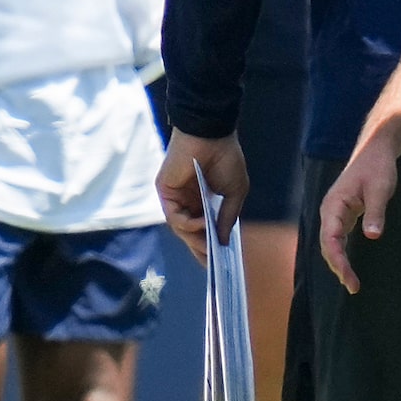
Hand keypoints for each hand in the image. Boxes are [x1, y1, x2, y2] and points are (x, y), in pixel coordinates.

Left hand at [158, 129, 247, 261]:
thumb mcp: (234, 193)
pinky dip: (188, 224)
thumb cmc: (226, 159)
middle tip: (212, 264)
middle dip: (200, 249)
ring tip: (209, 247)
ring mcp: (175, 198)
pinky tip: (202, 224)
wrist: (211, 135)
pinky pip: (174, 217)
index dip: (209, 247)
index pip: (203, 229)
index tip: (219, 264)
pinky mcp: (165, 193)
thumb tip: (223, 242)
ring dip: (194, 240)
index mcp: (203, 200)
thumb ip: (227, 217)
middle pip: (190, 233)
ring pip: (181, 228)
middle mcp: (187, 201)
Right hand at [316, 135, 400, 294]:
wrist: (375, 152)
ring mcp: (334, 214)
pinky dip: (342, 254)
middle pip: (327, 245)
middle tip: (354, 287)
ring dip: (339, 263)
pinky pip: (338, 239)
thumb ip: (375, 212)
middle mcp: (329, 211)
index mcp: (334, 205)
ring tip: (352, 284)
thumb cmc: (378, 168)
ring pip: (331, 244)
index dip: (338, 260)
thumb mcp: (380, 189)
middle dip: (338, 267)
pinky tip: (348, 269)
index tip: (349, 277)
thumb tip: (372, 236)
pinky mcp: (343, 216)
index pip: (331, 238)